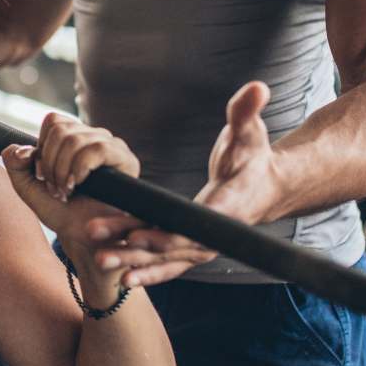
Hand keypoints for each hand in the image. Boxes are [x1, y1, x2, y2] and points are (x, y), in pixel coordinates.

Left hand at [2, 115, 161, 296]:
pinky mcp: (126, 159)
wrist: (84, 237)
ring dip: (63, 170)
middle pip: (61, 130)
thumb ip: (16, 166)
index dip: (42, 148)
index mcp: (74, 137)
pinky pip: (98, 148)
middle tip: (55, 188)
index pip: (53, 121)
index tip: (43, 175)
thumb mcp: (30, 189)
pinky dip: (80, 168)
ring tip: (66, 191)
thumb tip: (19, 148)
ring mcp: (112, 145)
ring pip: (75, 139)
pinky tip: (78, 185)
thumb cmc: (61, 212)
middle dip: (50, 163)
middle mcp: (94, 136)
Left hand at [117, 80, 285, 279]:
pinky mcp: (194, 249)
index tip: (136, 234)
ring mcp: (204, 245)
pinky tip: (122, 277)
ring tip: (100, 261)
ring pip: (165, 259)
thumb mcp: (250, 132)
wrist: (264, 188)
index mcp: (227, 207)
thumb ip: (246, 111)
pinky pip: (168, 264)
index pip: (192, 225)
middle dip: (135, 249)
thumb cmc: (252, 157)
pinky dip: (147, 271)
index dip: (165, 232)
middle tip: (100, 249)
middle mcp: (214, 234)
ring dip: (133, 263)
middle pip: (170, 246)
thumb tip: (257, 88)